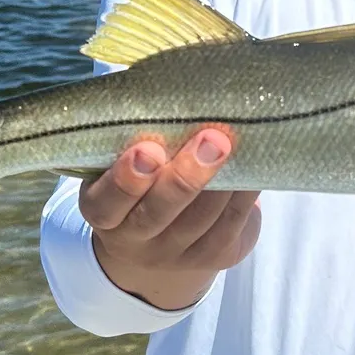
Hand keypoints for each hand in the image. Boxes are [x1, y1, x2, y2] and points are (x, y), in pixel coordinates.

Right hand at [79, 127, 260, 311]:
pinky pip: (230, 225)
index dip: (125, 179)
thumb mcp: (123, 165)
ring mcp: (174, 255)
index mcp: (102, 212)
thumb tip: (170, 97)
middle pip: (156, 214)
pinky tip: (252, 167)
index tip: (149, 149)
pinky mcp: (213, 257)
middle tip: (210, 139)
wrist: (161, 239)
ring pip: (199, 220)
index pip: (105, 203)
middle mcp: (133, 241)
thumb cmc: (142, 181)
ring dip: (221, 182)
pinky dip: (243, 194)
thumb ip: (136, 140)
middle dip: (184, 177)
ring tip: (233, 145)